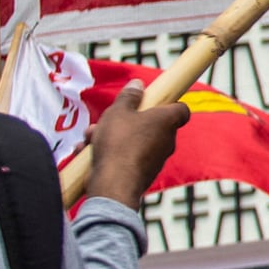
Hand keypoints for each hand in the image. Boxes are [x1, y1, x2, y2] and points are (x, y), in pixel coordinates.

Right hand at [83, 88, 191, 204]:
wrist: (114, 183)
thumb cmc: (119, 142)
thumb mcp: (119, 111)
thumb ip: (129, 97)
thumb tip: (138, 84)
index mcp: (167, 121)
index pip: (180, 109)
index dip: (168, 103)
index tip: (151, 101)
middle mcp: (166, 141)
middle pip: (150, 124)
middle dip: (126, 121)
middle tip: (107, 120)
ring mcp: (155, 160)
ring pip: (133, 141)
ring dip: (112, 137)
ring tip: (91, 137)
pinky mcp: (141, 174)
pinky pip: (125, 158)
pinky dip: (109, 154)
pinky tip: (87, 152)